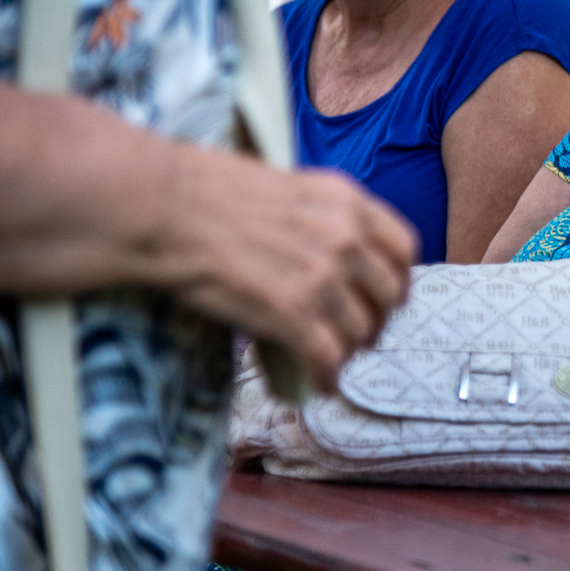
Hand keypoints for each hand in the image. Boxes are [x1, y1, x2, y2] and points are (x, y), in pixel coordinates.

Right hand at [166, 151, 414, 391]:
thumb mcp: (288, 185)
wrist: (166, 209)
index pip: (403, 247)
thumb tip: (334, 251)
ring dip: (349, 351)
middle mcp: (345, 238)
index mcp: (347, 201)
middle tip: (361, 333)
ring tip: (333, 358)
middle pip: (388, 295)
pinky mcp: (292, 314)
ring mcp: (322, 278)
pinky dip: (327, 377)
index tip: (388, 295)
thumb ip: (322, 215)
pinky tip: (322, 385)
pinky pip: (327, 358)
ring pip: (360, 331)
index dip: (398, 278)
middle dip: (376, 319)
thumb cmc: (209, 192)